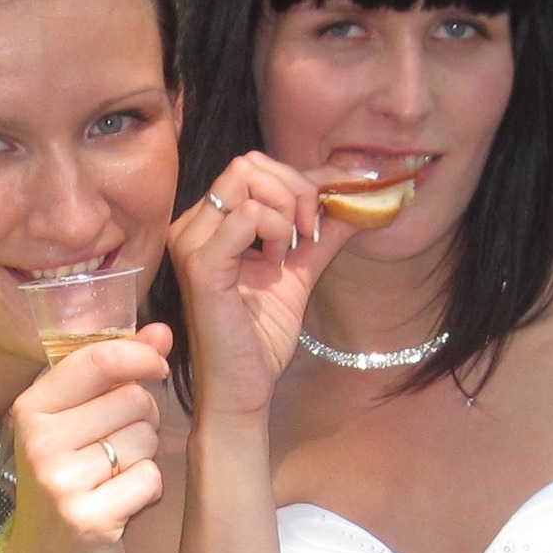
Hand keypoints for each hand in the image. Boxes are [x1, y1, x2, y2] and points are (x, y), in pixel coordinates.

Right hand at [2, 324, 171, 552]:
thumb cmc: (70, 486)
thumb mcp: (79, 424)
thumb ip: (117, 372)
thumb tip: (162, 329)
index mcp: (31, 409)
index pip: (97, 359)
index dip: (139, 356)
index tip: (157, 366)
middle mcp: (39, 441)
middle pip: (133, 399)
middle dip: (144, 420)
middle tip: (120, 447)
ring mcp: (59, 481)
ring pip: (146, 439)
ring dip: (145, 457)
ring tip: (115, 478)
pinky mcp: (86, 517)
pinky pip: (149, 479)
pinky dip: (146, 492)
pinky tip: (120, 505)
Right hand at [167, 155, 356, 419]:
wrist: (243, 389)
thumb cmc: (260, 337)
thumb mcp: (301, 270)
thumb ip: (323, 231)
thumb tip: (360, 191)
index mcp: (210, 224)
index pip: (256, 168)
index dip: (308, 177)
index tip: (346, 196)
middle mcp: (193, 226)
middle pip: (248, 163)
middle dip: (296, 189)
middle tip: (311, 234)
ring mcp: (191, 242)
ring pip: (246, 179)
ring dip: (286, 211)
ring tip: (290, 254)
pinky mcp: (200, 265)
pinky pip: (245, 216)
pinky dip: (275, 231)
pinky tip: (277, 265)